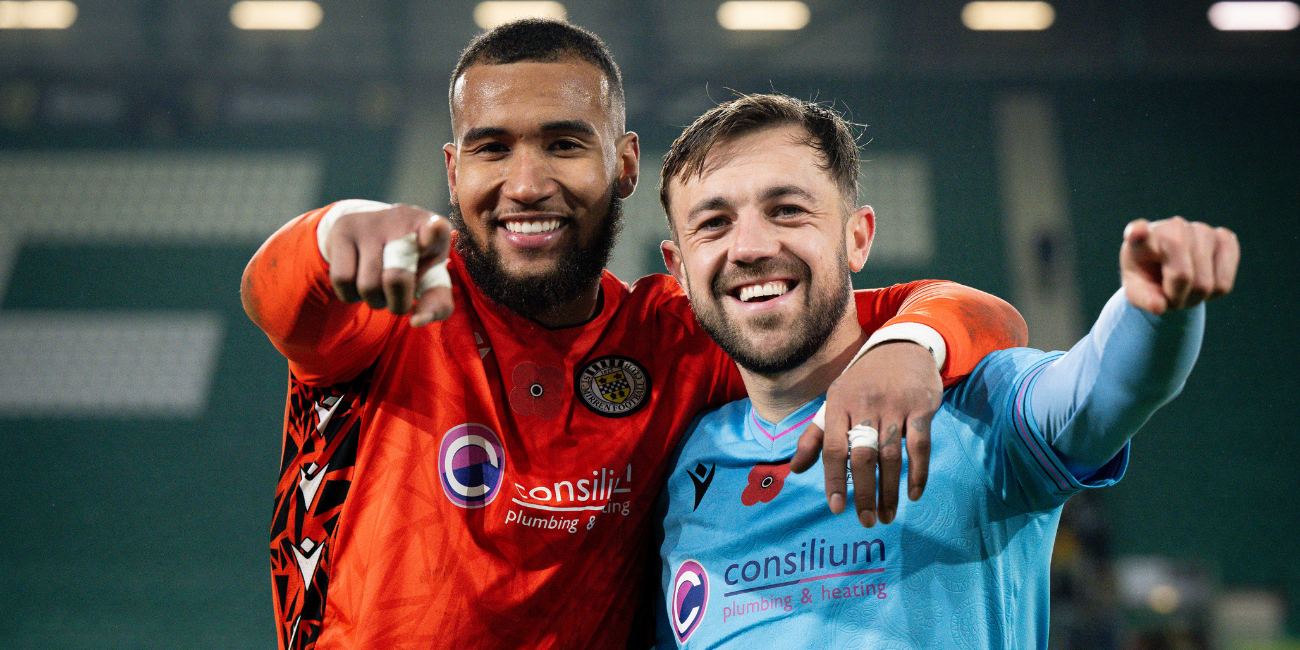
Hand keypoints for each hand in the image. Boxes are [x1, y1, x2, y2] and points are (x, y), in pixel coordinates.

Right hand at [324, 204, 453, 325]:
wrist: (374, 231)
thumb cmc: (412, 262)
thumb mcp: (431, 279)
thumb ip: (436, 304)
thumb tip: (417, 321)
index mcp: (434, 229)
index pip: (437, 229)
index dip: (435, 233)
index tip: (434, 230)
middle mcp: (403, 220)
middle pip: (397, 278)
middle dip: (399, 303)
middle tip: (400, 299)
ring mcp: (370, 224)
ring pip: (368, 286)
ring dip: (375, 301)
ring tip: (380, 287)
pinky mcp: (343, 230)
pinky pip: (343, 280)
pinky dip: (351, 295)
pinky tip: (359, 282)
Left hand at [790, 341, 941, 526]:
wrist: (901, 347)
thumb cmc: (862, 382)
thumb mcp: (834, 401)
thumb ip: (814, 437)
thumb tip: (795, 470)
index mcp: (839, 404)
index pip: (833, 448)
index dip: (833, 479)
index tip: (836, 507)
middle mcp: (865, 405)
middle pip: (863, 456)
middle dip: (864, 493)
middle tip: (865, 521)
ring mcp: (895, 406)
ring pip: (892, 456)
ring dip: (890, 490)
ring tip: (886, 516)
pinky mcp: (921, 408)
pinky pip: (920, 445)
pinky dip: (918, 473)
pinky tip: (913, 494)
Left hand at [1120, 217, 1238, 313]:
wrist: (1169, 266)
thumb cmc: (1148, 276)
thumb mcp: (1136, 290)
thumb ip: (1143, 298)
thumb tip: (1158, 306)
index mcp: (1141, 238)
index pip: (1138, 232)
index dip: (1137, 232)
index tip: (1135, 232)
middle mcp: (1173, 227)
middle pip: (1183, 277)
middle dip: (1176, 297)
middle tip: (1169, 293)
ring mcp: (1202, 230)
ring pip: (1206, 285)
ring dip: (1195, 298)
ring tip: (1184, 287)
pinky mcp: (1225, 239)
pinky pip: (1225, 284)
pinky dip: (1213, 293)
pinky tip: (1202, 279)